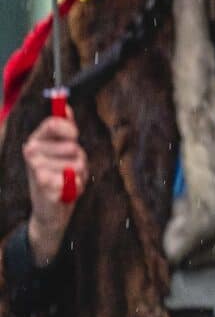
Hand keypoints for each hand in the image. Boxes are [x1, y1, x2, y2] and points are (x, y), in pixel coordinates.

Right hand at [22, 115, 83, 263]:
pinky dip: (77, 186)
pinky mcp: (45, 185)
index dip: (70, 129)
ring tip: (67, 180)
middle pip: (73, 146)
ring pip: (78, 163)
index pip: (54, 123)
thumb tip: (66, 107)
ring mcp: (36, 168)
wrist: (50, 210)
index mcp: (35, 140)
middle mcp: (31, 152)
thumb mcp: (61, 150)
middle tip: (68, 169)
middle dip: (80, 159)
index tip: (75, 137)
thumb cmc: (58, 176)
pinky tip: (66, 190)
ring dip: (80, 173)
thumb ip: (64, 129)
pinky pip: (76, 179)